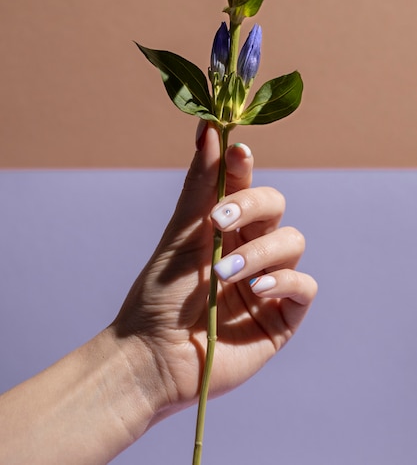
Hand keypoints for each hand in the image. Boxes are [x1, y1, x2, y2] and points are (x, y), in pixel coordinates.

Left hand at [112, 123, 317, 418]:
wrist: (154, 356)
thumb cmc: (160, 294)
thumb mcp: (181, 234)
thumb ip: (201, 183)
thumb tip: (208, 126)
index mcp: (224, 226)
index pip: (244, 183)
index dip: (244, 165)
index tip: (236, 151)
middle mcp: (249, 247)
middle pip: (275, 206)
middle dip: (252, 206)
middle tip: (218, 222)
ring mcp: (268, 280)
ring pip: (292, 242)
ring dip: (260, 252)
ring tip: (225, 274)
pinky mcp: (282, 314)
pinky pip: (304, 286)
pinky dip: (284, 281)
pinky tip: (257, 289)